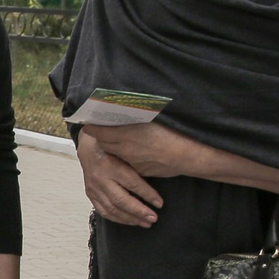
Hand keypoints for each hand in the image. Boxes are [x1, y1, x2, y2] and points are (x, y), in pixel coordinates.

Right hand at [78, 127, 164, 226]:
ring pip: (112, 208)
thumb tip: (160, 174)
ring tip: (146, 223)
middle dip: (139, 211)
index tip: (160, 203)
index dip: (147, 194)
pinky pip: (104, 211)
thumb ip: (138, 165)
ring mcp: (94, 188)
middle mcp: (102, 178)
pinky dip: (118, 218)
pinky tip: (130, 221)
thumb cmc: (113, 150)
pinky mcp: (91, 195)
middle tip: (154, 218)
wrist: (89, 149)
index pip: (132, 183)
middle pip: (121, 200)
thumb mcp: (126, 153)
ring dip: (130, 218)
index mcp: (113, 166)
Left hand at [89, 120, 205, 180]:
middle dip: (102, 136)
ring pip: (115, 154)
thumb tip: (121, 108)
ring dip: (114, 146)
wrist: (189, 155)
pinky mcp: (139, 171)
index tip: (90, 121)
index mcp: (125, 134)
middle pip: (103, 143)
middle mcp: (124, 149)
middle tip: (104, 128)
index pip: (98, 131)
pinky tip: (137, 150)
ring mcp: (131, 162)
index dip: (92, 126)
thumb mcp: (151, 118)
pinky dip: (128, 156)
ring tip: (121, 138)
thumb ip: (133, 115)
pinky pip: (128, 163)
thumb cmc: (173, 132)